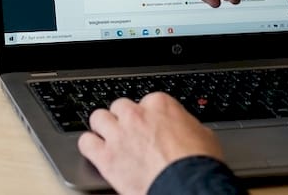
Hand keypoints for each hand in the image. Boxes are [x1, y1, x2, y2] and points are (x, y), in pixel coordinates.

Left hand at [77, 93, 223, 194]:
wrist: (188, 186)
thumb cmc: (199, 163)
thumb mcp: (202, 134)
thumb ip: (184, 125)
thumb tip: (184, 128)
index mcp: (160, 105)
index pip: (145, 102)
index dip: (147, 117)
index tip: (149, 126)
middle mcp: (135, 115)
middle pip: (119, 107)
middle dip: (124, 119)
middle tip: (130, 134)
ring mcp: (118, 134)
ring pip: (98, 118)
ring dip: (103, 128)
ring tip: (109, 139)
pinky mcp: (106, 157)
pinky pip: (85, 142)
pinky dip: (90, 146)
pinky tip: (96, 152)